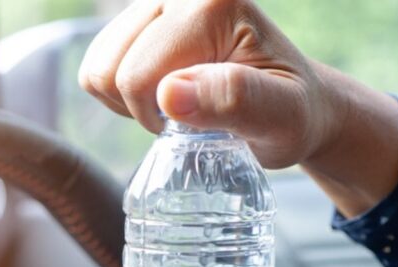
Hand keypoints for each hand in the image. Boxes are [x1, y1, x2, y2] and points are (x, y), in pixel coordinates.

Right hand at [79, 0, 397, 216]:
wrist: (299, 104)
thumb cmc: (293, 113)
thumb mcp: (280, 117)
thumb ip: (233, 100)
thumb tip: (170, 94)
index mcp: (212, 4)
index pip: (139, 74)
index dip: (158, 117)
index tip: (201, 123)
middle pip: (111, 69)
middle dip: (142, 108)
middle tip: (191, 118)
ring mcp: (159, 2)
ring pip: (98, 66)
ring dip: (129, 102)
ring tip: (178, 107)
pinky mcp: (145, 18)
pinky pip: (99, 64)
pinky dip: (121, 92)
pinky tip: (163, 96)